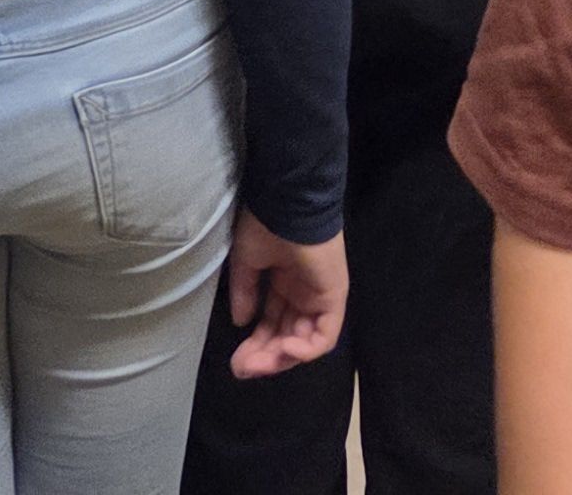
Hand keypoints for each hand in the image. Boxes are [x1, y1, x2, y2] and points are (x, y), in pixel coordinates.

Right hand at [225, 210, 350, 376]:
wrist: (287, 203)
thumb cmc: (266, 225)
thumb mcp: (247, 262)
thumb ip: (246, 293)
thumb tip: (242, 323)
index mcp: (285, 282)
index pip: (272, 324)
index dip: (255, 346)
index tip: (236, 362)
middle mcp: (304, 293)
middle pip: (287, 336)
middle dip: (265, 357)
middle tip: (242, 369)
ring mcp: (320, 296)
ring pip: (304, 341)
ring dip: (280, 358)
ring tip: (257, 364)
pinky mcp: (334, 297)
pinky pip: (324, 336)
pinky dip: (305, 350)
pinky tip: (283, 349)